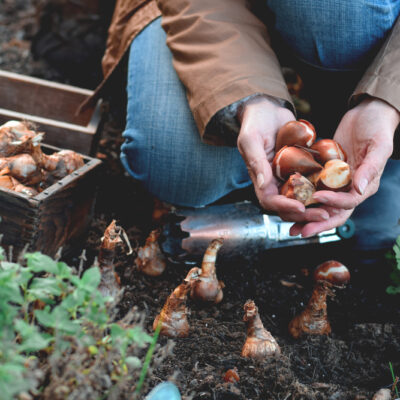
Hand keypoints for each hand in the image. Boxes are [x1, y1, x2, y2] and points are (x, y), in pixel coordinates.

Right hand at [237, 96, 329, 222]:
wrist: (267, 108)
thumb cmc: (255, 121)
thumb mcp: (251, 139)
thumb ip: (256, 161)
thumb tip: (264, 184)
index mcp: (259, 178)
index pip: (269, 200)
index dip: (284, 207)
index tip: (300, 207)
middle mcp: (274, 181)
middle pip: (287, 206)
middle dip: (304, 214)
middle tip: (324, 215)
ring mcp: (287, 176)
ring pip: (301, 199)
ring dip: (315, 207)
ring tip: (332, 209)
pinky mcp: (300, 168)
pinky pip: (311, 183)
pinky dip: (322, 191)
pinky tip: (337, 192)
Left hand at [290, 97, 399, 236]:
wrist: (368, 112)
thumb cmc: (378, 127)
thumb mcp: (379, 145)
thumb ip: (370, 168)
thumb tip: (358, 189)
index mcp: (365, 186)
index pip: (348, 203)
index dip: (333, 204)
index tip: (317, 198)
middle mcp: (350, 188)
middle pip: (332, 212)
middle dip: (316, 223)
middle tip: (298, 231)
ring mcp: (337, 182)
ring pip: (320, 205)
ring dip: (306, 216)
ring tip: (289, 223)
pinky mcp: (326, 174)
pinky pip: (313, 188)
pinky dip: (302, 197)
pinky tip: (287, 201)